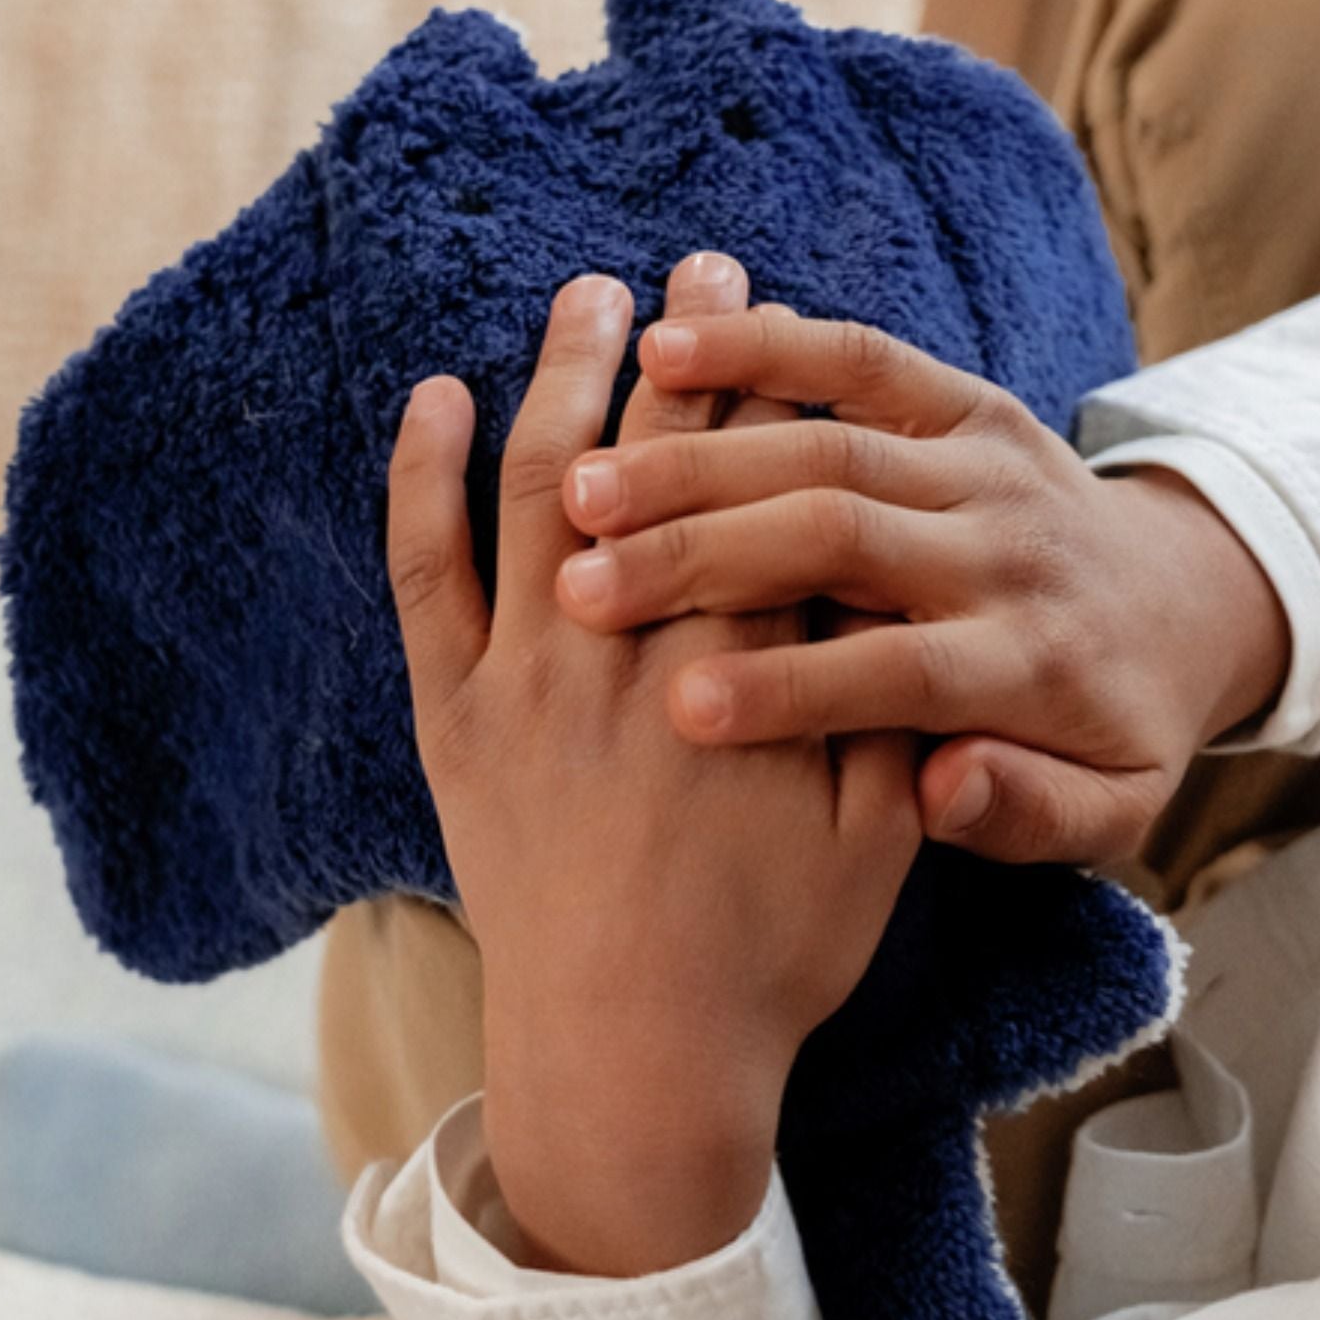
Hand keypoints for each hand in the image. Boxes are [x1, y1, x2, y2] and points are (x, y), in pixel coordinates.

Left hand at [384, 255, 921, 1275]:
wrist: (632, 1059)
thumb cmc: (770, 955)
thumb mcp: (875, 842)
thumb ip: (888, 715)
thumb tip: (895, 597)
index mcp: (745, 667)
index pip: (760, 488)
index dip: (767, 383)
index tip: (769, 306)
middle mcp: (631, 650)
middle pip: (654, 457)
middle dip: (677, 347)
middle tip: (694, 259)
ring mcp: (528, 679)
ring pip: (541, 487)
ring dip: (563, 376)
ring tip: (585, 294)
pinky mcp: (454, 718)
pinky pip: (425, 573)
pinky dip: (424, 478)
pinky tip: (438, 397)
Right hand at [550, 296, 1292, 866]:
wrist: (1182, 604)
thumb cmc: (1115, 729)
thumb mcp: (1111, 808)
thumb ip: (1031, 810)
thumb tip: (942, 786)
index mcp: (1034, 660)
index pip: (907, 670)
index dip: (797, 688)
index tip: (680, 711)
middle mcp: (1008, 549)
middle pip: (848, 536)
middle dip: (709, 556)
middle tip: (584, 586)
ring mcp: (986, 461)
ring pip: (833, 443)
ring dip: (702, 457)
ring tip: (584, 485)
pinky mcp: (966, 401)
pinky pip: (863, 358)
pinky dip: (767, 346)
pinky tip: (666, 351)